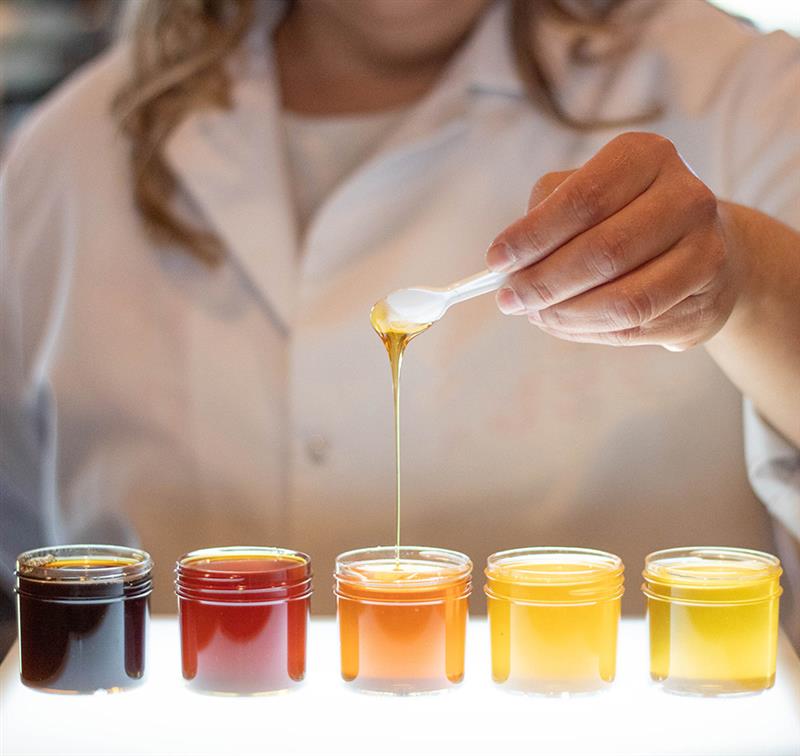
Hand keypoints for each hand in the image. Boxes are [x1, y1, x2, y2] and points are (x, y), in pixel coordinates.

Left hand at [486, 132, 745, 350]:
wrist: (698, 248)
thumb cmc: (623, 216)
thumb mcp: (582, 195)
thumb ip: (544, 217)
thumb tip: (506, 265)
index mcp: (646, 156)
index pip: (582, 199)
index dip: (532, 236)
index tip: (496, 262)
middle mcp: (686, 197)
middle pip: (602, 253)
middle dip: (543, 283)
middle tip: (509, 299)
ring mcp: (705, 250)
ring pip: (623, 300)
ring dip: (565, 315)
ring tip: (535, 315)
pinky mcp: (705, 299)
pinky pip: (636, 327)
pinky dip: (588, 331)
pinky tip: (564, 324)